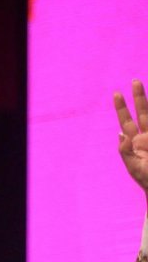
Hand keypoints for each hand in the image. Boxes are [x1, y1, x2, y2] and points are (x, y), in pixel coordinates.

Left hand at [114, 79, 147, 199]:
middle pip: (143, 112)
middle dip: (139, 97)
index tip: (117, 93)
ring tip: (141, 85)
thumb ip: (126, 151)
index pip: (127, 121)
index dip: (122, 108)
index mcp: (136, 142)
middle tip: (135, 81)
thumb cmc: (147, 180)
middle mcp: (147, 136)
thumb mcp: (134, 167)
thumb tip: (120, 133)